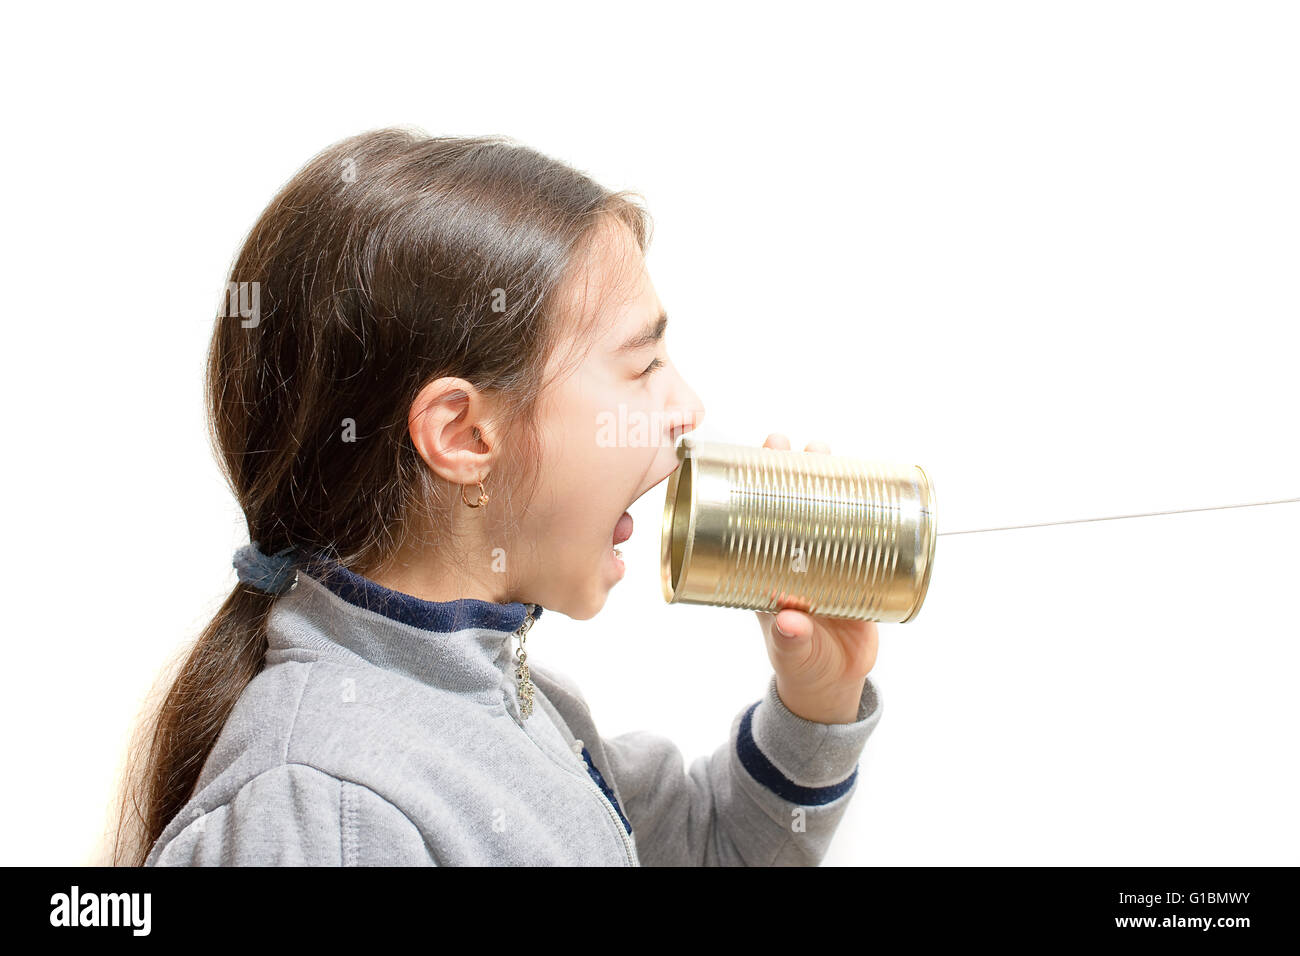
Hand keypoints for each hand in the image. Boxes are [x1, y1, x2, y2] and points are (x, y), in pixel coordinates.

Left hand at [755, 433, 879, 723]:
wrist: (833, 681)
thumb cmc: (803, 665)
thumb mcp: (796, 654)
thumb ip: (793, 641)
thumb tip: (790, 623)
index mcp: (762, 571)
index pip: (749, 520)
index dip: (747, 489)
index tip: (748, 463)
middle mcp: (788, 555)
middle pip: (783, 502)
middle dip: (785, 468)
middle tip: (790, 445)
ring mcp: (819, 556)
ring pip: (818, 505)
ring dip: (822, 476)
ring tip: (823, 449)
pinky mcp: (851, 563)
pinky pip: (853, 526)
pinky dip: (859, 502)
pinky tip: (870, 481)